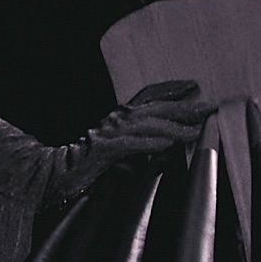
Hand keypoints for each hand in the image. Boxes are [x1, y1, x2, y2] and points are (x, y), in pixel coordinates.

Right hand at [39, 79, 213, 206]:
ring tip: (196, 128)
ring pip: (147, 124)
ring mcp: (108, 134)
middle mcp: (114, 120)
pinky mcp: (103, 151)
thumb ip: (138, 144)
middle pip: (155, 108)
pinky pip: (131, 144)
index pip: (148, 96)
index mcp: (118, 118)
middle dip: (184, 106)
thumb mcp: (116, 151)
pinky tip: (169, 143)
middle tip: (209, 106)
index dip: (171, 89)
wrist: (50, 176)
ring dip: (174, 125)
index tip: (194, 85)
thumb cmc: (83, 166)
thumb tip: (166, 144)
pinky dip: (151, 142)